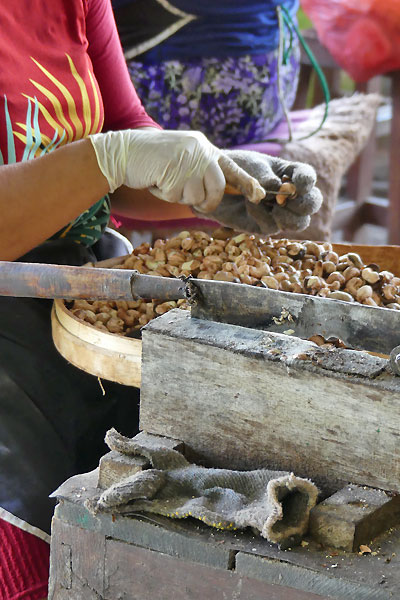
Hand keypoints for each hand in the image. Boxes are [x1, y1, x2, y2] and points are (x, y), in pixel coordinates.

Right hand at [89, 130, 264, 212]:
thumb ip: (199, 171)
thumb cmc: (152, 160)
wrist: (123, 151)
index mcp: (204, 147)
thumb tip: (216, 194)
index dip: (247, 183)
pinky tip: (155, 179)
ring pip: (196, 196)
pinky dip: (164, 194)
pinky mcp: (173, 170)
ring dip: (179, 196)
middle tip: (190, 201)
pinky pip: (176, 197)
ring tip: (165, 180)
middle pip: (217, 188)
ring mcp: (187, 160)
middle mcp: (200, 150)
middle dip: (206, 202)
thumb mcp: (182, 160)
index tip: (260, 195)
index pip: (231, 168)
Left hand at [194, 149, 322, 233]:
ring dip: (290, 216)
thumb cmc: (233, 168)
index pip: (308, 178)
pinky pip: (272, 227)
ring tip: (274, 207)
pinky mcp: (264, 227)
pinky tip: (249, 205)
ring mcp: (278, 213)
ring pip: (299, 223)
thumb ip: (265, 178)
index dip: (307, 182)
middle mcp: (289, 195)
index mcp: (290, 174)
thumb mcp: (250, 166)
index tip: (296, 183)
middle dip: (305, 203)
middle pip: (312, 204)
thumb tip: (280, 191)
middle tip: (290, 200)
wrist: (210, 183)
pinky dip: (262, 216)